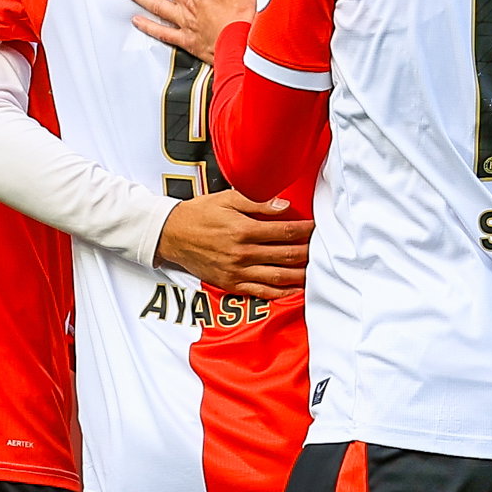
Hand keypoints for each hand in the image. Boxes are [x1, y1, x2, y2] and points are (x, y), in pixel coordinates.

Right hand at [155, 187, 309, 296]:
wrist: (170, 235)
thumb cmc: (199, 214)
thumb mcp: (226, 199)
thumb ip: (257, 202)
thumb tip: (284, 205)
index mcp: (243, 230)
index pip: (283, 231)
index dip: (304, 230)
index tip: (316, 228)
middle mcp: (242, 253)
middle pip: (285, 255)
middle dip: (307, 252)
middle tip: (321, 248)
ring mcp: (236, 271)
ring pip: (277, 276)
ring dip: (300, 274)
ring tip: (315, 270)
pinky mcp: (230, 284)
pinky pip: (261, 292)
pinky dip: (281, 293)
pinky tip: (295, 289)